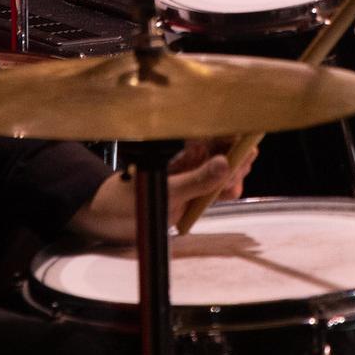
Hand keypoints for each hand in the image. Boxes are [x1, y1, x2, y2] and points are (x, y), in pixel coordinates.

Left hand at [68, 138, 250, 243]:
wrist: (106, 220)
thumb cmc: (126, 198)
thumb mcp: (164, 191)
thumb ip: (195, 180)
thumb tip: (226, 165)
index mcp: (182, 148)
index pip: (215, 133)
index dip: (235, 136)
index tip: (248, 146)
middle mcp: (189, 158)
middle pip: (224, 150)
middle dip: (239, 157)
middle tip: (242, 168)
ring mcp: (191, 176)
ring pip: (223, 170)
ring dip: (234, 175)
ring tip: (233, 186)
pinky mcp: (191, 194)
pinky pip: (215, 188)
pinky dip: (226, 190)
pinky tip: (230, 193)